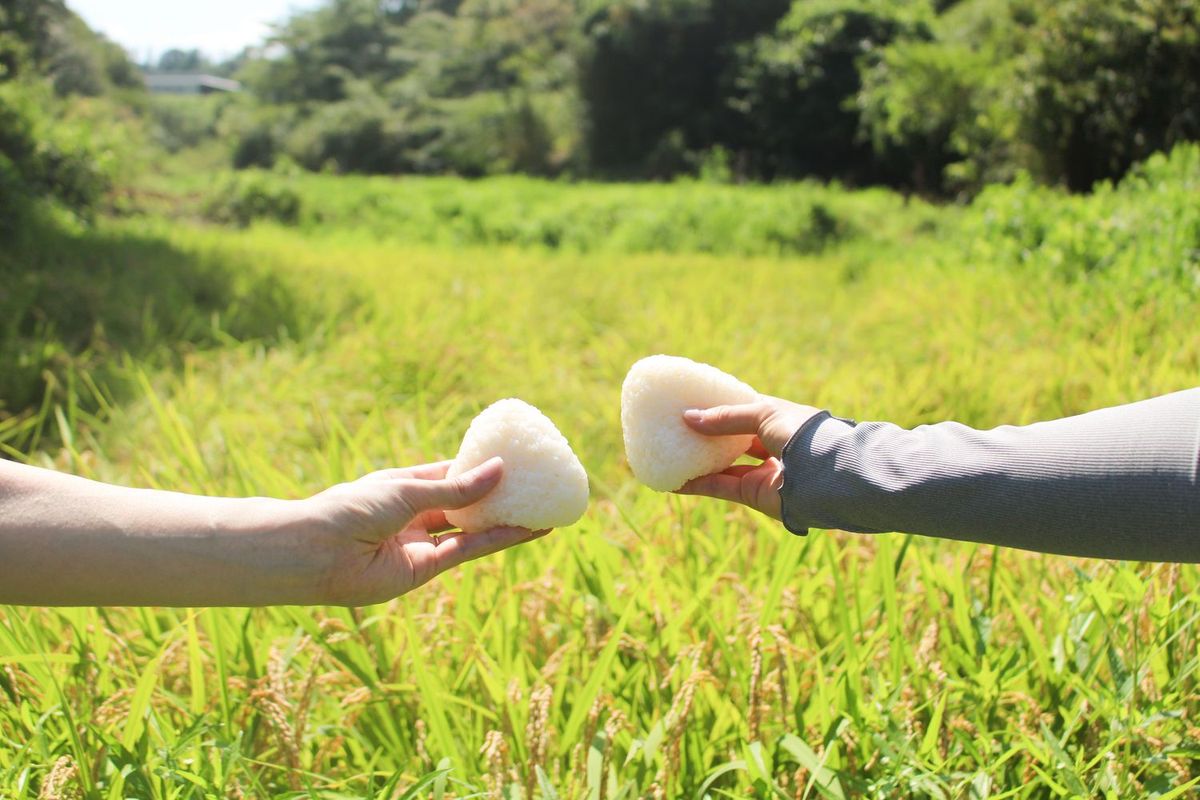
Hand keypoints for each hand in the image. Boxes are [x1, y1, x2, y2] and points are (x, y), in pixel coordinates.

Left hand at [305, 458, 548, 605]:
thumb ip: (455, 489)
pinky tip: (525, 530)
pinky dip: (496, 540)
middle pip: (465, 503)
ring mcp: (421, 543)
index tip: (512, 458)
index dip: (479, 467)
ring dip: (506, 520)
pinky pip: (468, 551)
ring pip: (472, 529)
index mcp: (403, 487)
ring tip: (542, 509)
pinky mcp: (426, 569)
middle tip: (535, 484)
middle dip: (498, 495)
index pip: (449, 474)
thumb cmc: (350, 509)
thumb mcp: (407, 490)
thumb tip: (499, 471)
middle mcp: (414, 515)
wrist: (315, 554)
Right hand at [674, 396, 821, 518]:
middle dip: (706, 435)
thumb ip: (725, 418)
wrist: (826, 475)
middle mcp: (771, 445)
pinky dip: (698, 485)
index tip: (693, 402)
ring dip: (698, 461)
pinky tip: (675, 481)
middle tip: (676, 428)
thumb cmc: (801, 434)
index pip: (745, 411)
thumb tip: (688, 417)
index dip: (720, 407)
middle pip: (732, 440)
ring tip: (670, 453)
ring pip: (724, 466)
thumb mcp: (763, 414)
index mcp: (778, 420)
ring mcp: (763, 471)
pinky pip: (720, 487)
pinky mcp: (754, 494)